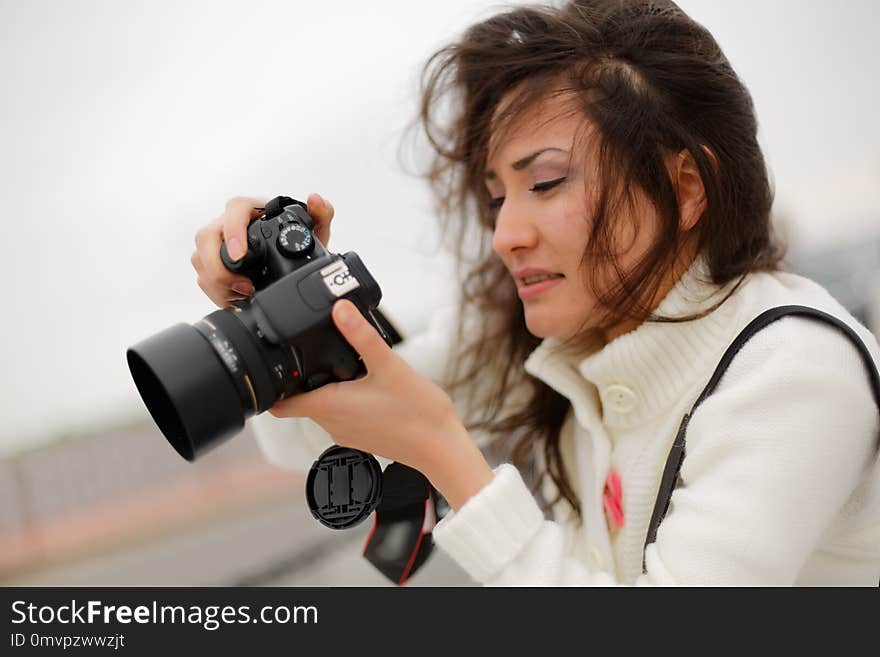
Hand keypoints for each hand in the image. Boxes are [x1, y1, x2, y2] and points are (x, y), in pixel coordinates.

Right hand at [191, 193, 334, 307]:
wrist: (290, 259)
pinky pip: (203, 277)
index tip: (239, 255)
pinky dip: (218, 292)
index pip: (235, 209)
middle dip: (218, 267)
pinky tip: (238, 299)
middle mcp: (230, 224)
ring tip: (244, 295)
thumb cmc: (297, 240)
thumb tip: (317, 199)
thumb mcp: (314, 231)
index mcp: (253, 210)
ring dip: (218, 283)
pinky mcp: (212, 263)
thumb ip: (321, 214)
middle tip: (245, 287)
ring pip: (200, 259)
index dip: (232, 231)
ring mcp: (217, 244)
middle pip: (206, 237)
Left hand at [268, 299, 493, 509]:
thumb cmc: (417, 413)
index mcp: (329, 407)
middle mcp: (332, 425)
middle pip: (303, 400)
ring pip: (325, 406)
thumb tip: (339, 309)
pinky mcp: (363, 437)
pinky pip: (344, 415)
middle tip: (320, 351)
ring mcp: (347, 434)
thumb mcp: (389, 365)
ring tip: (352, 366)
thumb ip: (361, 335)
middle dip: (307, 376)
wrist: (441, 448)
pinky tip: (370, 387)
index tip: (274, 366)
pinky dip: (347, 399)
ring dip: (330, 387)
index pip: (279, 405)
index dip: (271, 386)